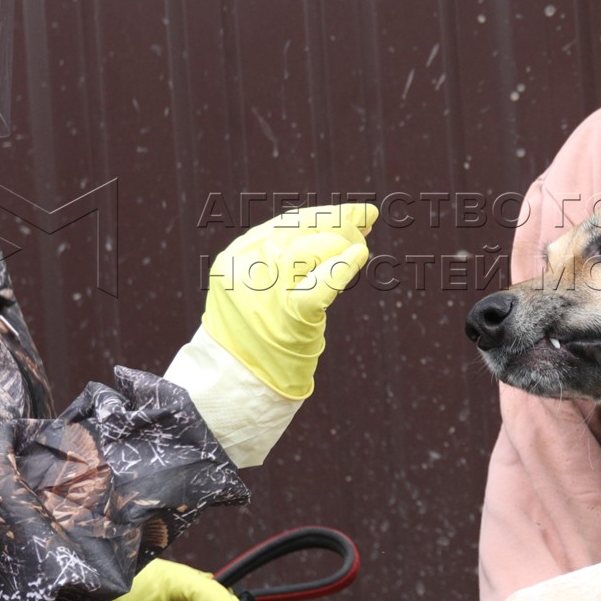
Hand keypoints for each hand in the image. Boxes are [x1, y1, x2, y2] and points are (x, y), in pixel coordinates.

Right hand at [200, 203, 375, 400]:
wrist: (238, 385)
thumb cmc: (259, 336)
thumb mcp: (258, 291)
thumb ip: (285, 262)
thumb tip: (342, 228)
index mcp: (235, 259)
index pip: (284, 224)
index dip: (323, 215)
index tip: (354, 214)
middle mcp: (246, 270)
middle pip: (297, 230)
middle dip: (336, 221)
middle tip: (366, 223)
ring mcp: (265, 293)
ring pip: (307, 249)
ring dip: (340, 242)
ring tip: (360, 248)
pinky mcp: (289, 317)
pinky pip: (319, 285)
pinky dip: (342, 268)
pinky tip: (359, 258)